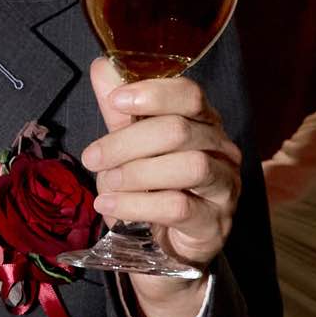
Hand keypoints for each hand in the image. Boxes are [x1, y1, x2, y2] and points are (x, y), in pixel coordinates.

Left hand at [81, 58, 240, 302]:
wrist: (167, 250)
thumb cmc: (153, 189)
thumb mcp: (132, 148)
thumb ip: (120, 111)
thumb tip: (102, 66)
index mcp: (203, 123)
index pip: (191, 94)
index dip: (154, 93)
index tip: (116, 100)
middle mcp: (222, 150)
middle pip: (180, 130)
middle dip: (127, 142)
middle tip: (91, 158)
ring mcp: (224, 187)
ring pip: (189, 167)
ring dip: (136, 173)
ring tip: (104, 184)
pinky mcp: (215, 223)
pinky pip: (179, 207)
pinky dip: (137, 205)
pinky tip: (110, 207)